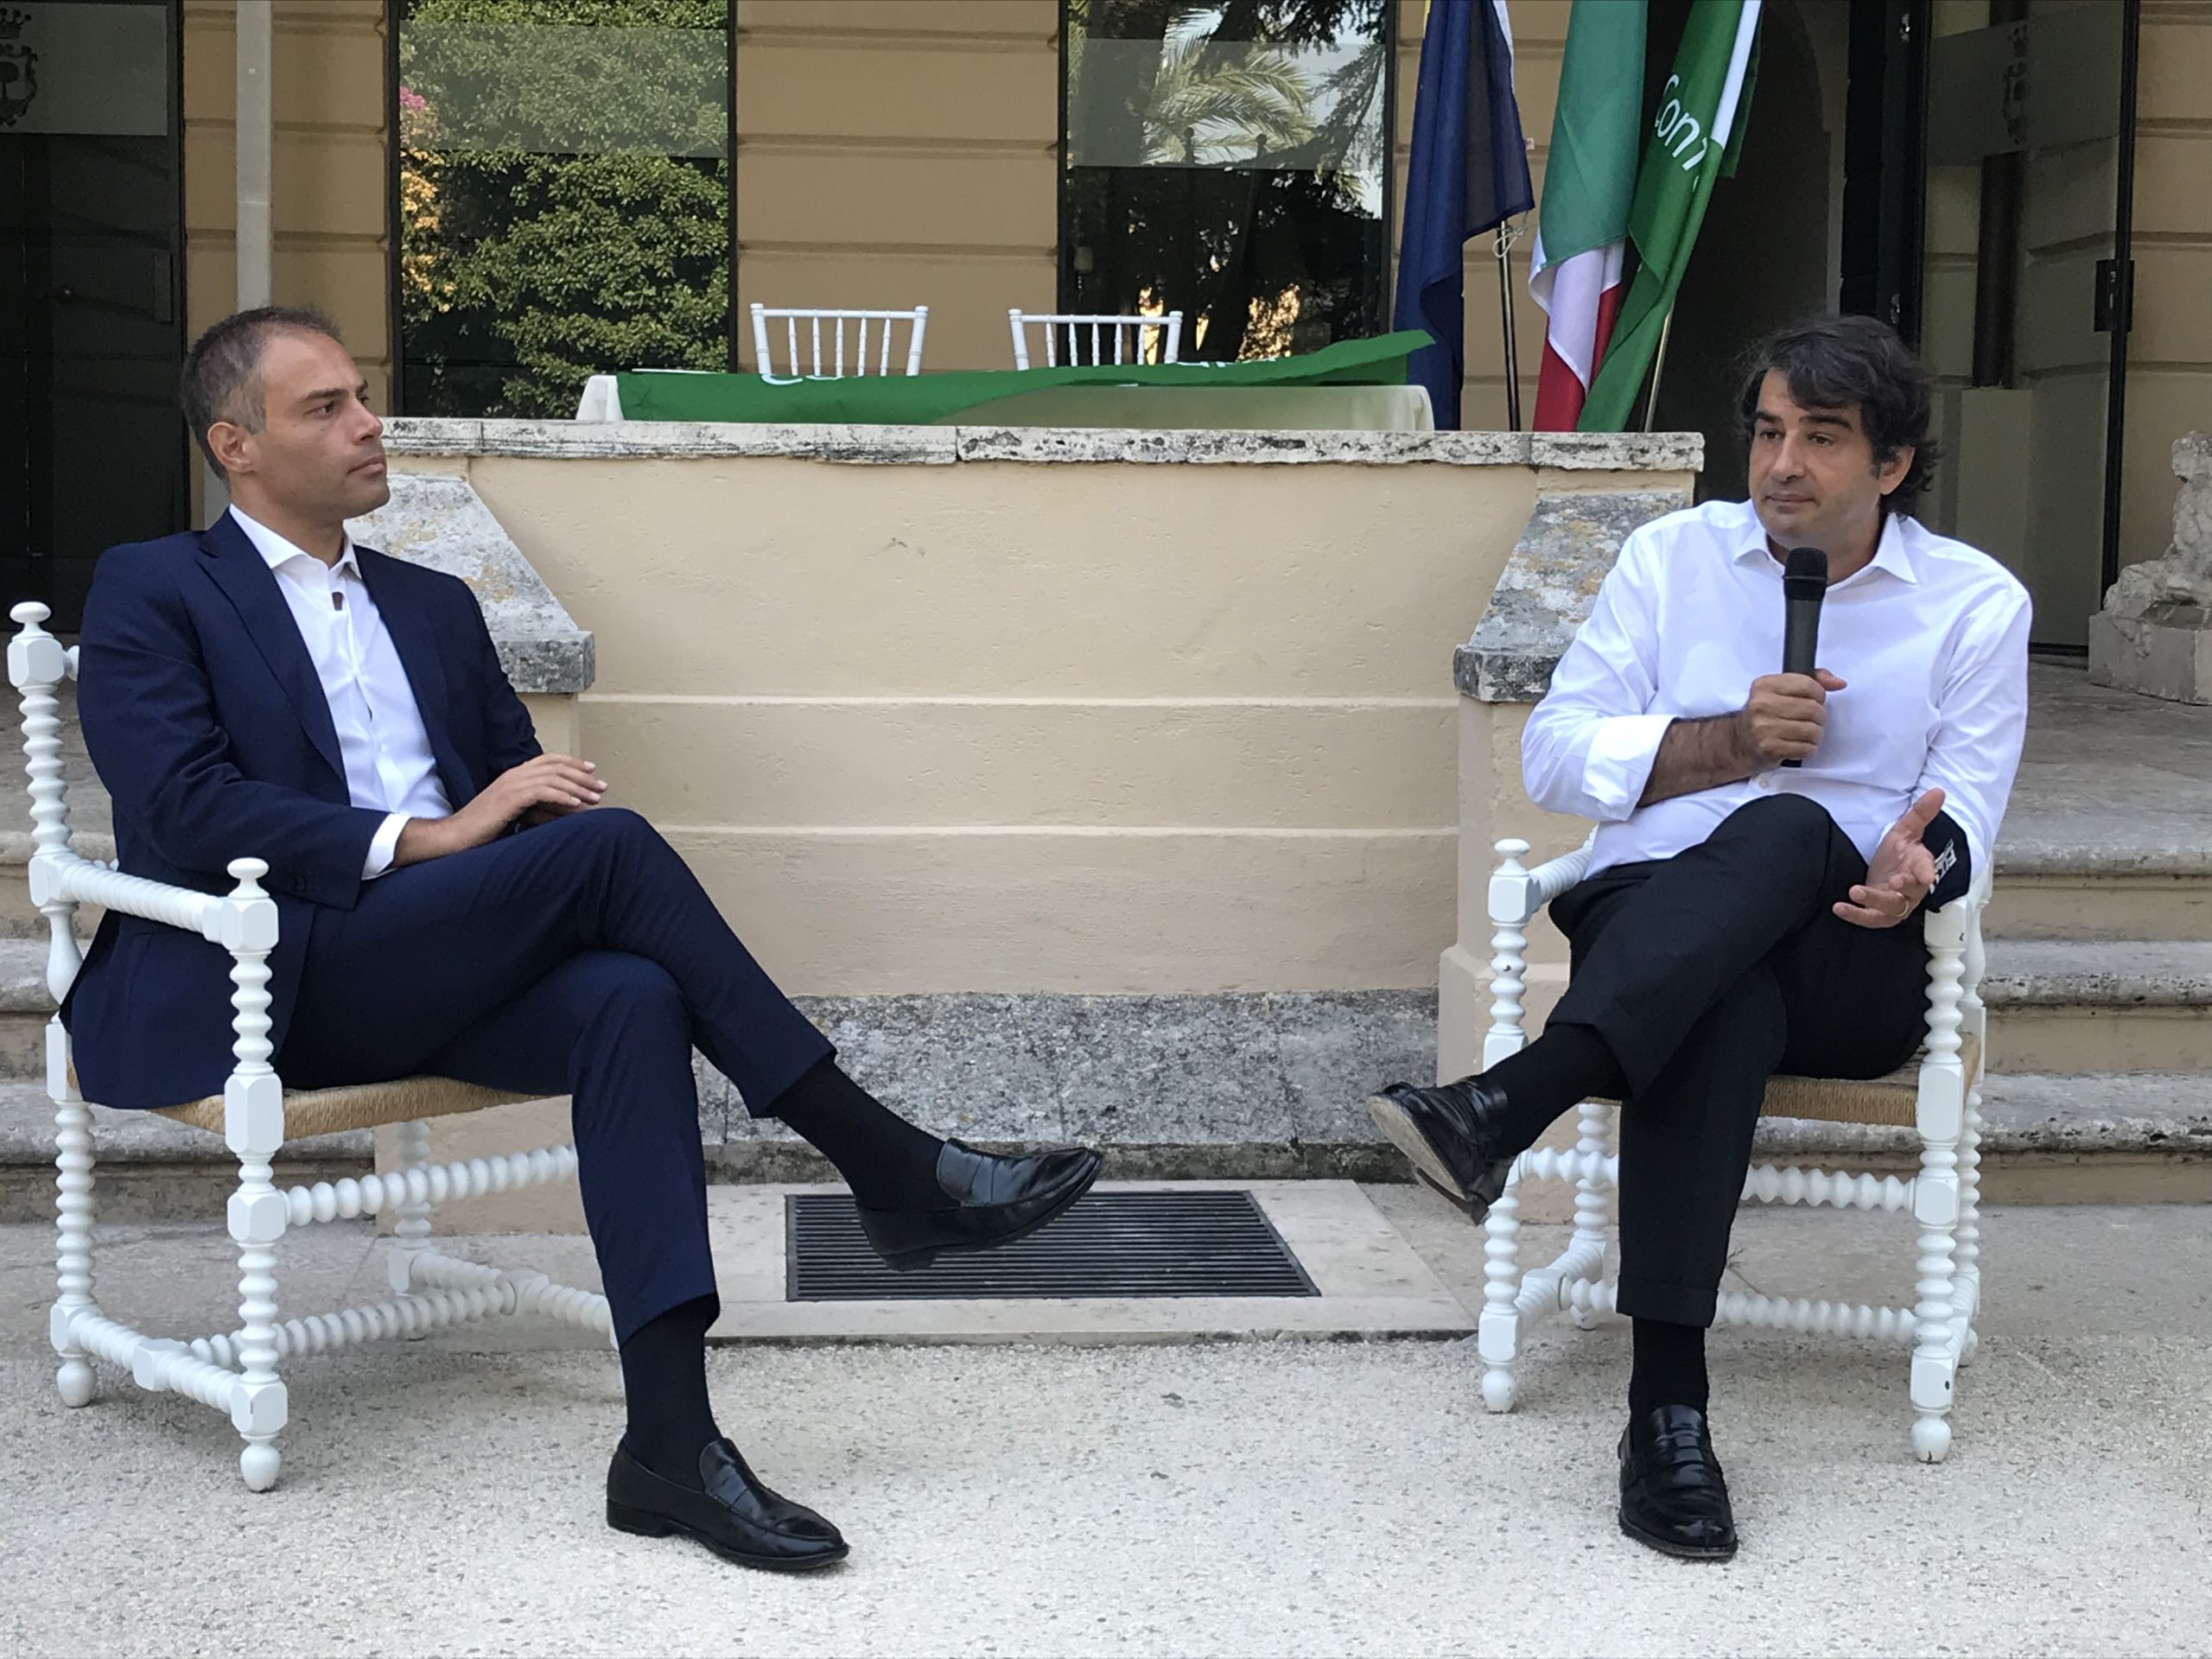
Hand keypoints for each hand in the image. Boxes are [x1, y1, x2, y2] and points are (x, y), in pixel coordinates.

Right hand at [394, 754, 605, 865]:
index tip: (592, 771)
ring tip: (595, 798)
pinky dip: (562, 796)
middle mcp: (514, 775)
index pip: (548, 760)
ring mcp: (511, 784)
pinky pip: (542, 792)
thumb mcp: (514, 812)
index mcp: (514, 775)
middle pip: (555, 767)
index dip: (572, 763)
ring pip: (553, 778)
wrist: (457, 836)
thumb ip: (535, 805)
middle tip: (601, 787)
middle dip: (582, 776)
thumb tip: (564, 809)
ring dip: (577, 787)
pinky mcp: (510, 798)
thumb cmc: (484, 829)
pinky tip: (577, 804)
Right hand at [1736, 670, 1846, 766]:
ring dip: (1815, 735)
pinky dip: (1808, 749)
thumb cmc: (1766, 714)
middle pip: (1813, 709)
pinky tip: (1798, 746)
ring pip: (1812, 731)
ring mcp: (1763, 728)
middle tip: (1811, 720)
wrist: (1740, 742)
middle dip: (1819, 717)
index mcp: (1764, 685)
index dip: (1819, 695)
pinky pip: (1806, 749)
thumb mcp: (1783, 689)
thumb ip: (1813, 680)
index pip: (1808, 685)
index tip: (1814, 701)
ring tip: (1805, 735)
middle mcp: (1761, 705)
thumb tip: (1839, 683)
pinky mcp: (1769, 749)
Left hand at [1835, 787, 1945, 928]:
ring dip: (1874, 901)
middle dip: (1903, 888)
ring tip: (1856, 892)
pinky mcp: (1879, 914)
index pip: (1926, 869)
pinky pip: (1869, 918)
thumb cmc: (1900, 854)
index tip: (1927, 876)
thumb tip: (1938, 791)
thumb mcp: (1906, 830)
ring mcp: (1896, 904)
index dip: (1927, 872)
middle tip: (1893, 882)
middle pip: (1911, 892)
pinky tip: (1839, 908)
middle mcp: (1911, 889)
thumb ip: (1921, 813)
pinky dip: (1855, 915)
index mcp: (1919, 867)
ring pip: (1890, 908)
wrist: (1886, 873)